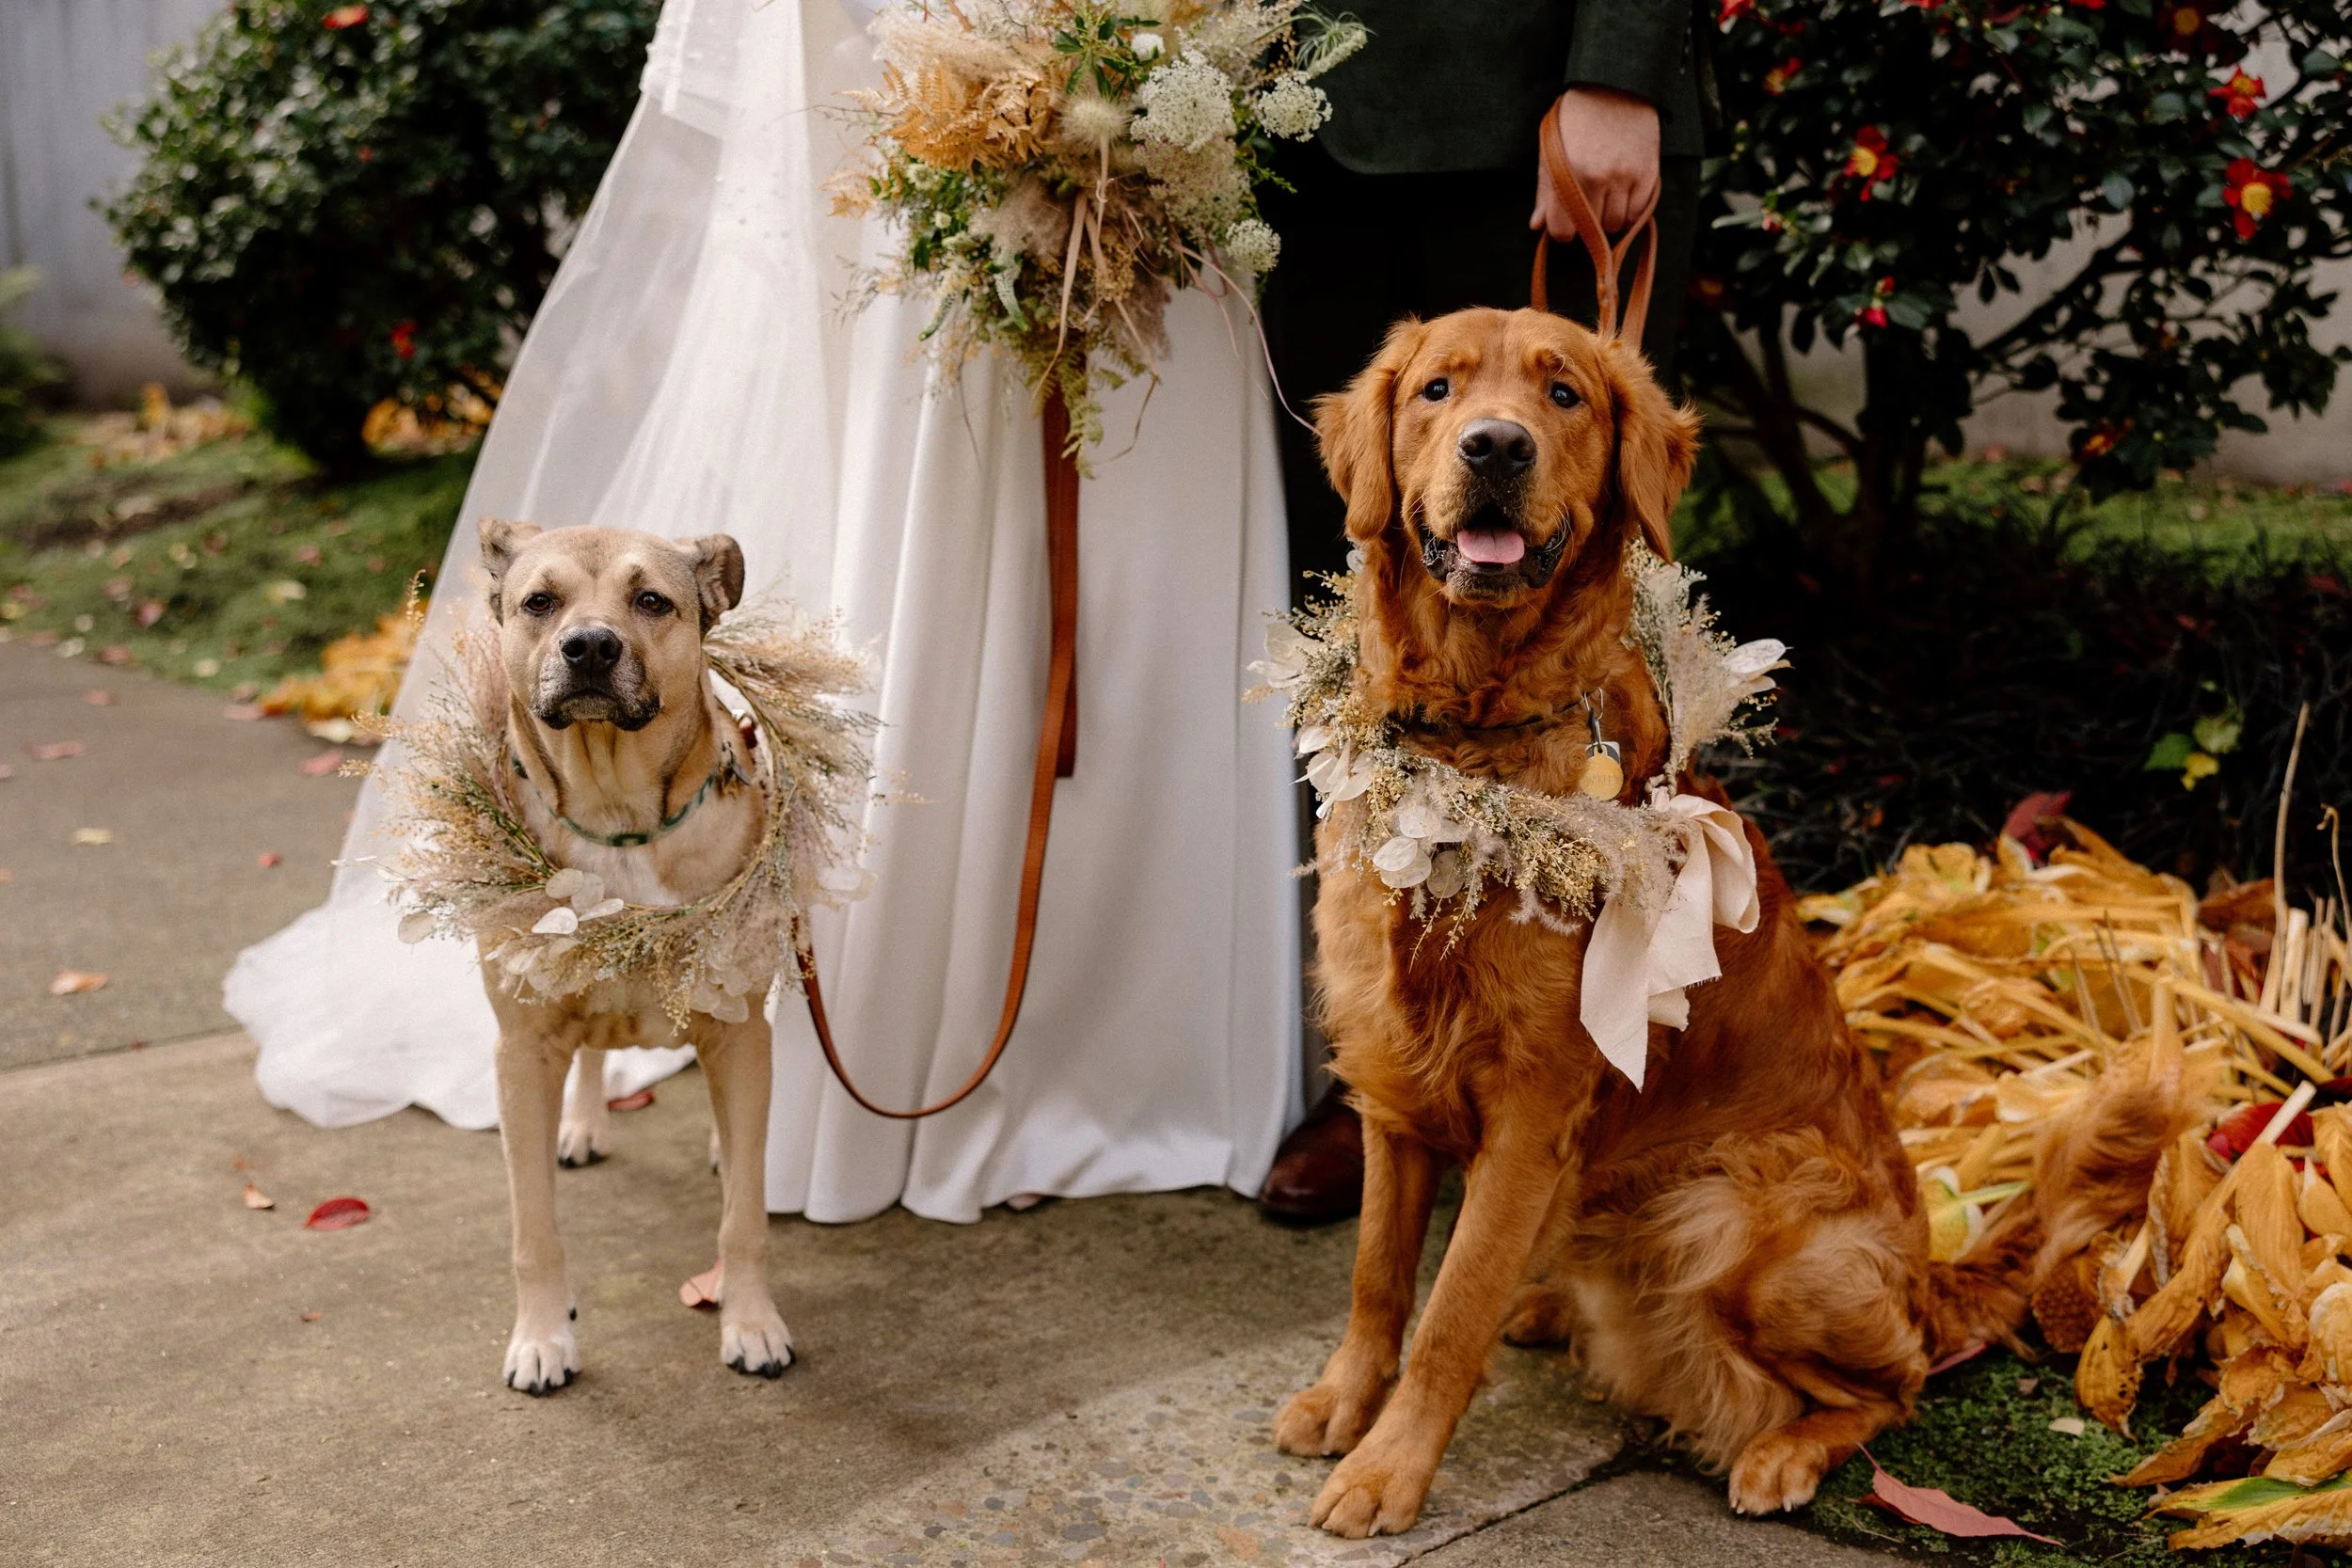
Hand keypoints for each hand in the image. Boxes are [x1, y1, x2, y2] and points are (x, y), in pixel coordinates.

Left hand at [1530, 86, 1660, 236]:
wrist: (1615, 85)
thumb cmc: (1576, 119)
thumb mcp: (1551, 150)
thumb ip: (1545, 191)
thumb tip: (1538, 226)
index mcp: (1569, 173)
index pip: (1563, 232)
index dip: (1564, 228)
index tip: (1566, 219)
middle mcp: (1599, 178)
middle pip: (1592, 232)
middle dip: (1588, 222)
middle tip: (1588, 198)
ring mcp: (1627, 176)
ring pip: (1617, 225)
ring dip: (1610, 216)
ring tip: (1606, 192)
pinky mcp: (1649, 173)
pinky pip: (1639, 214)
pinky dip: (1631, 210)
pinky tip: (1623, 191)